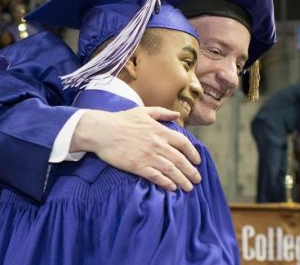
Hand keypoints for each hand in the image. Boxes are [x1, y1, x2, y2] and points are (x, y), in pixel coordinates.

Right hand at [71, 107, 201, 190]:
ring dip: (182, 180)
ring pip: (171, 170)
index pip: (183, 143)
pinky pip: (156, 177)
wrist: (102, 131)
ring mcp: (148, 156)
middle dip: (191, 171)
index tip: (198, 161)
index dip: (193, 153)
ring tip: (189, 187)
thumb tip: (176, 115)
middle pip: (180, 160)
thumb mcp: (143, 111)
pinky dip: (166, 183)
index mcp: (160, 131)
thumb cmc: (121, 119)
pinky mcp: (137, 166)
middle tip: (197, 180)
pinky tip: (172, 187)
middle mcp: (157, 144)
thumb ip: (162, 113)